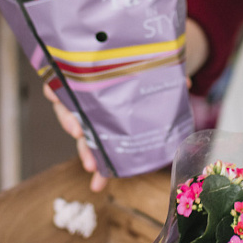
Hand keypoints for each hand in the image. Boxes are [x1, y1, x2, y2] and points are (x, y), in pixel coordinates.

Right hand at [46, 19, 208, 192]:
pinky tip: (100, 182)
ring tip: (93, 167)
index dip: (59, 87)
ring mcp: (95, 115)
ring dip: (85, 151)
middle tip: (79, 133)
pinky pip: (99, 151)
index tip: (58, 95)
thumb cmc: (143, 59)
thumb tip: (184, 83)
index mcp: (91, 71)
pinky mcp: (107, 132)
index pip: (65, 76)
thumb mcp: (151, 60)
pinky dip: (100, 169)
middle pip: (69, 108)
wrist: (153, 67)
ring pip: (82, 133)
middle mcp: (88, 93)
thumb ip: (163, 70)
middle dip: (72, 123)